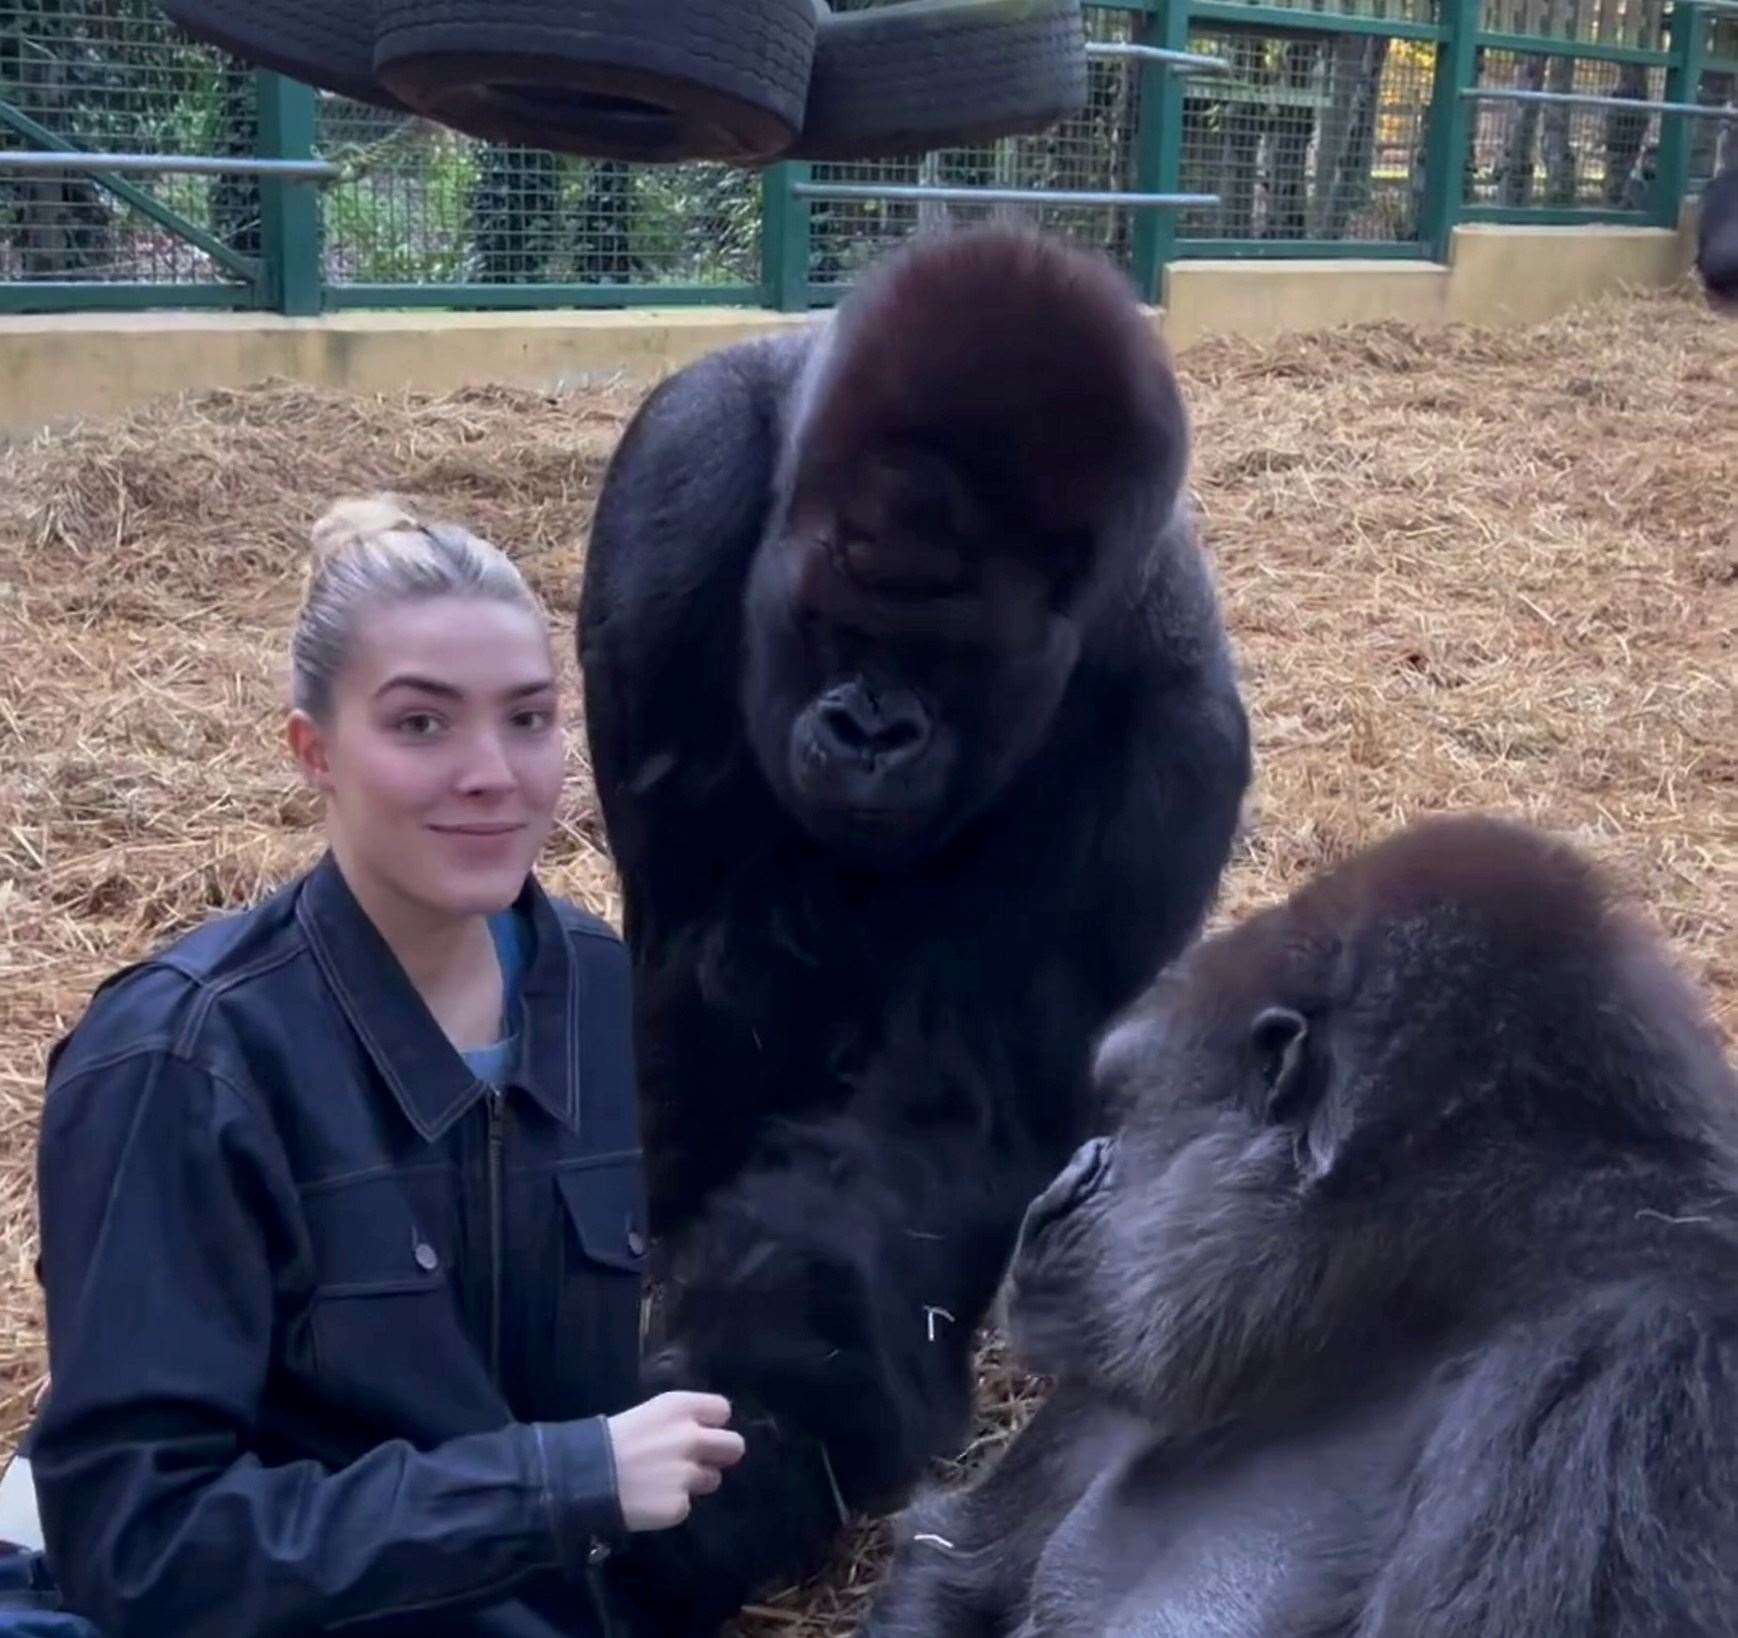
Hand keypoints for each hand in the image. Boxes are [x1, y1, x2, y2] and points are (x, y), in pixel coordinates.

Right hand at [606, 1391, 746, 1530]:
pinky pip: (686, 1505)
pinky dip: (672, 1505)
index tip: (702, 1430)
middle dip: (721, 1454)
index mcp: (682, 1408)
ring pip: (712, 1479)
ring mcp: (688, 1474)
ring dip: (695, 1481)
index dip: (712, 1423)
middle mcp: (692, 1438)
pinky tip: (650, 1500)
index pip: (722, 1410)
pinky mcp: (679, 1506)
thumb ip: (683, 1419)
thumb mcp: (650, 1413)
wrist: (584, 1477)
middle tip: (701, 1460)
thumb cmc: (613, 1439)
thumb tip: (707, 1431)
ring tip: (663, 1481)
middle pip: (734, 1446)